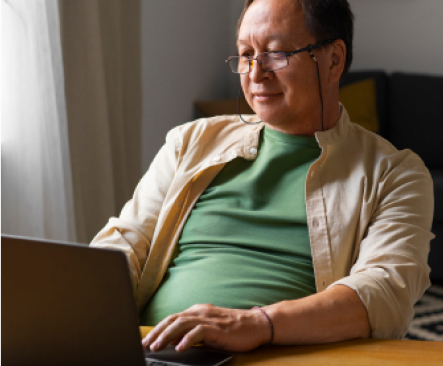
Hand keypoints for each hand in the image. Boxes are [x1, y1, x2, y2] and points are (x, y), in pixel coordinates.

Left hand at [141, 304, 270, 352]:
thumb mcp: (208, 330)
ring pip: (181, 323)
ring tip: (157, 347)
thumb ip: (191, 333)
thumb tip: (172, 342)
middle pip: (173, 319)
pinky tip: (180, 348)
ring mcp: (208, 318)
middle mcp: (200, 312)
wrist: (254, 324)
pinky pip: (198, 331)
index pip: (172, 318)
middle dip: (157, 332)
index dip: (158, 329)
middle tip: (145, 344)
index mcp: (197, 311)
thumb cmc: (232, 329)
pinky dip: (187, 339)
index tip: (146, 340)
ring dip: (167, 335)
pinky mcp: (216, 327)